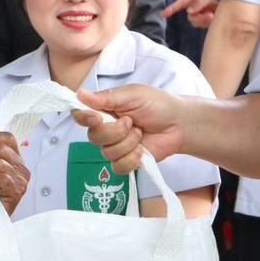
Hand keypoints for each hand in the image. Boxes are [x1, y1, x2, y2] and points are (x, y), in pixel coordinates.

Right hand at [71, 85, 185, 173]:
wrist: (179, 124)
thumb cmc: (158, 105)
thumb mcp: (133, 95)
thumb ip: (106, 98)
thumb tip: (80, 94)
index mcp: (104, 110)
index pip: (81, 116)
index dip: (84, 118)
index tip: (95, 117)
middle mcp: (106, 129)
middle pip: (93, 137)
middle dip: (116, 131)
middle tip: (132, 121)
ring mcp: (116, 146)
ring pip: (107, 152)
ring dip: (128, 142)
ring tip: (141, 132)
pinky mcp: (126, 161)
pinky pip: (118, 167)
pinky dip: (132, 158)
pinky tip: (141, 150)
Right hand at [164, 0, 217, 27]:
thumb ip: (199, 2)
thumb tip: (189, 11)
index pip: (181, 2)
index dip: (172, 8)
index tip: (164, 14)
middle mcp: (197, 4)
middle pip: (190, 16)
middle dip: (198, 18)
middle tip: (210, 16)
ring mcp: (202, 12)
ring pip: (196, 21)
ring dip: (204, 21)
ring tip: (213, 16)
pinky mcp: (208, 18)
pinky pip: (203, 24)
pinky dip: (208, 23)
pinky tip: (215, 18)